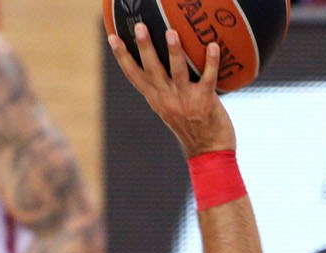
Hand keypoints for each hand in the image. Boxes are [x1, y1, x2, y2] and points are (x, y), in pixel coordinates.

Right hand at [106, 23, 235, 155]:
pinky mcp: (205, 102)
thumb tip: (163, 65)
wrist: (209, 154)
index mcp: (156, 99)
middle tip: (139, 26)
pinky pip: (208, 78)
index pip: (134, 75)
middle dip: (144, 47)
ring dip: (174, 51)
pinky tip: (213, 46)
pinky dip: (211, 62)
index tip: (112, 37)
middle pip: (151, 69)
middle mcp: (167, 99)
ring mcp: (185, 100)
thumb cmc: (192, 129)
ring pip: (177, 71)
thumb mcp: (171, 110)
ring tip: (171, 33)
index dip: (122, 56)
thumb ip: (165, 91)